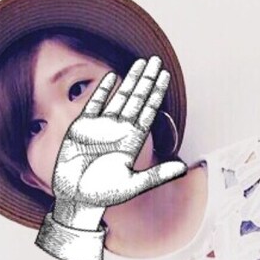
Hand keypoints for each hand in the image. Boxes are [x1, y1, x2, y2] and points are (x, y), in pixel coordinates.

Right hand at [50, 55, 186, 229]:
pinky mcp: (82, 127)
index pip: (148, 112)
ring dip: (129, 81)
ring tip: (139, 64)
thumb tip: (183, 168)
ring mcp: (101, 128)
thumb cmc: (103, 195)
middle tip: (156, 61)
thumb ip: (158, 175)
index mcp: (132, 142)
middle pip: (136, 100)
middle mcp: (119, 132)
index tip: (164, 76)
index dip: (156, 93)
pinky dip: (103, 91)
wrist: (75, 198)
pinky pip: (95, 104)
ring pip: (119, 98)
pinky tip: (112, 77)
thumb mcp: (133, 185)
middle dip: (146, 80)